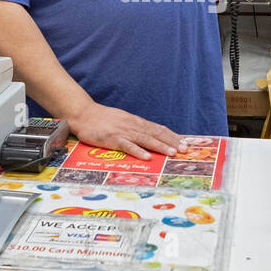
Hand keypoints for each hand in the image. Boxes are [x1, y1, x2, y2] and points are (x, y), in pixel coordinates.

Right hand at [68, 101, 187, 160]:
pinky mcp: (113, 139)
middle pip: (156, 134)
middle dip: (172, 142)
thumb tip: (150, 137)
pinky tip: (147, 157)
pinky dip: (138, 151)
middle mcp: (133, 126)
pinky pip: (127, 146)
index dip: (172, 136)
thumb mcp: (123, 121)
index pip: (159, 129)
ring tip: (172, 153)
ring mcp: (124, 132)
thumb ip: (136, 129)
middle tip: (185, 150)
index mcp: (137, 122)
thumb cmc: (103, 119)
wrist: (84, 114)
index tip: (184, 143)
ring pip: (146, 139)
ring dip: (160, 146)